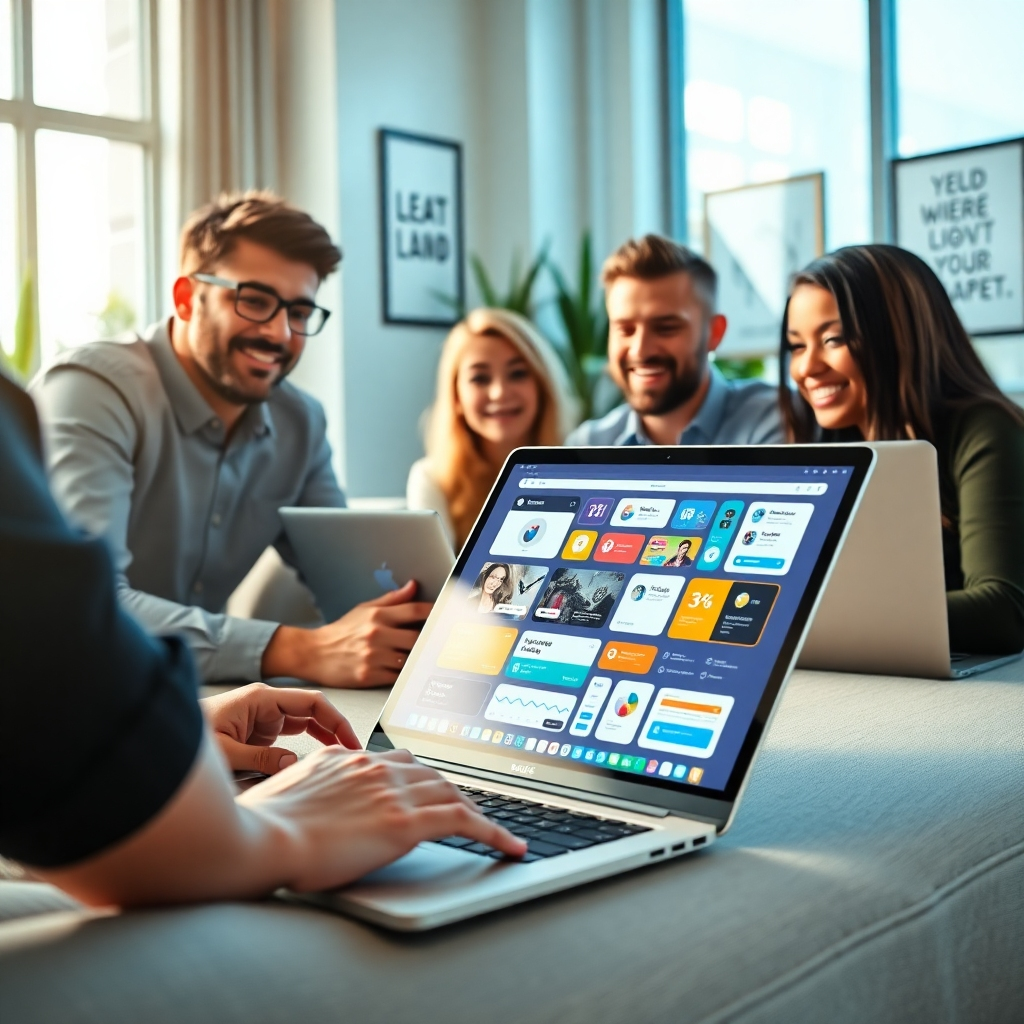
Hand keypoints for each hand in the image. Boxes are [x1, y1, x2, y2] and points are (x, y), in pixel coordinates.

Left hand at [201, 683, 359, 773]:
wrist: (164, 740)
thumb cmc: (188, 740)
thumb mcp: (225, 753)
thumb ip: (260, 759)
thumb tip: (291, 763)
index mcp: (261, 699)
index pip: (312, 702)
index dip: (336, 720)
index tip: (350, 741)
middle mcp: (265, 705)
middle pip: (312, 711)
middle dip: (335, 730)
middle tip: (351, 752)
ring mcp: (263, 718)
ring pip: (304, 723)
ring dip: (322, 738)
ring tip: (338, 757)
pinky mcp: (258, 732)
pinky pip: (290, 736)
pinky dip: (305, 746)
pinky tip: (314, 758)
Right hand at [238, 747, 526, 890]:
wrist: (258, 838)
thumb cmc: (259, 824)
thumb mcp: (284, 792)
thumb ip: (310, 788)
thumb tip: (313, 801)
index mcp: (345, 759)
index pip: (397, 761)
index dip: (420, 776)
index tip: (430, 787)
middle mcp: (373, 768)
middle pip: (429, 773)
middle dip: (452, 791)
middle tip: (469, 809)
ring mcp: (391, 792)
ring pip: (451, 791)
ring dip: (476, 810)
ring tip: (493, 829)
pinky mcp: (403, 822)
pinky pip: (463, 821)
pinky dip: (493, 831)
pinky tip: (508, 845)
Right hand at [261, 580, 432, 687]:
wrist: (313, 653)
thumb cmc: (341, 631)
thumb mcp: (364, 609)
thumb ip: (392, 600)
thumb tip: (413, 586)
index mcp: (377, 615)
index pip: (414, 611)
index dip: (434, 613)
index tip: (445, 615)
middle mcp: (376, 634)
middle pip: (417, 637)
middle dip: (426, 640)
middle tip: (435, 641)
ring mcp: (372, 656)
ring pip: (409, 658)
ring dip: (415, 658)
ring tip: (419, 656)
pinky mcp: (368, 675)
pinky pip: (397, 676)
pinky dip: (403, 673)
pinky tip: (404, 669)